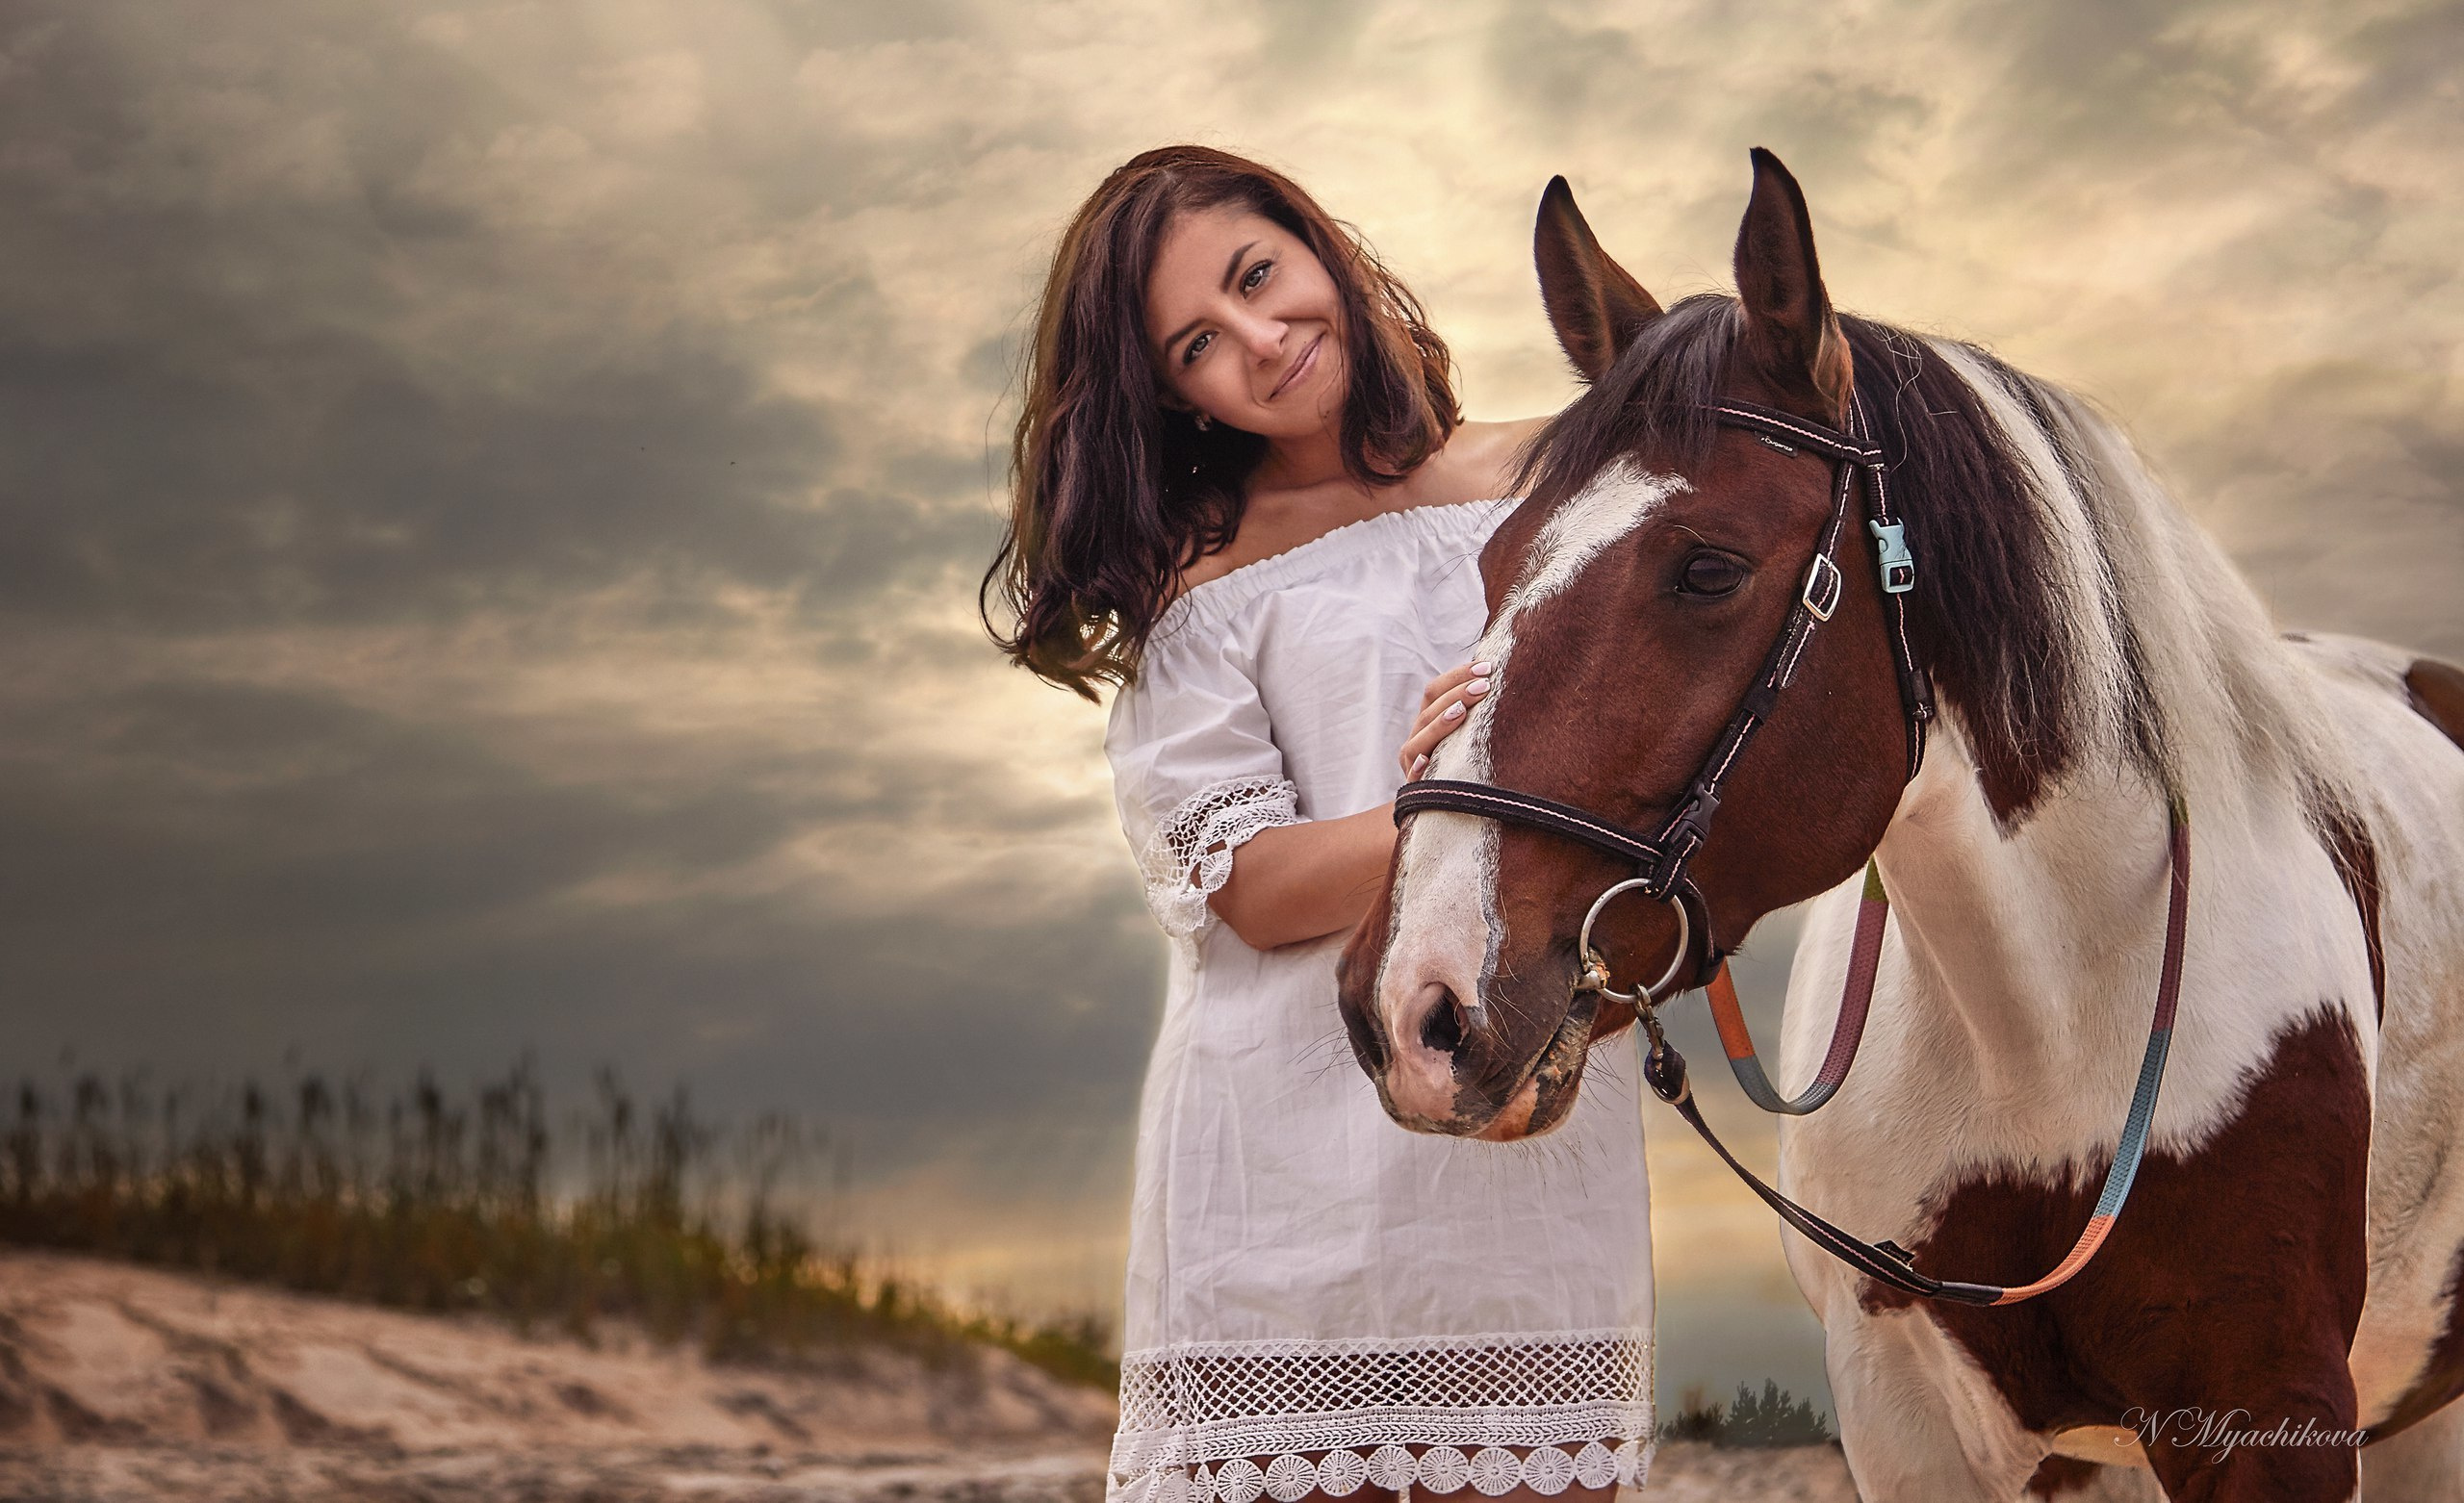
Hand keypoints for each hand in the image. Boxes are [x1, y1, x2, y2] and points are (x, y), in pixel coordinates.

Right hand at [1397, 659, 1493, 780]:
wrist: (1463, 807)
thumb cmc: (1476, 761)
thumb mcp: (1476, 733)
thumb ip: (1481, 709)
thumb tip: (1503, 675)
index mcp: (1428, 722)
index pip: (1434, 691)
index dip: (1457, 676)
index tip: (1487, 667)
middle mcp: (1417, 740)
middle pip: (1428, 711)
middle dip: (1456, 694)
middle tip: (1485, 686)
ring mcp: (1413, 765)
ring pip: (1417, 742)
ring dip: (1439, 725)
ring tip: (1461, 711)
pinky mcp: (1417, 791)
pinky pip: (1413, 779)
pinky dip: (1419, 769)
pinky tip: (1428, 761)